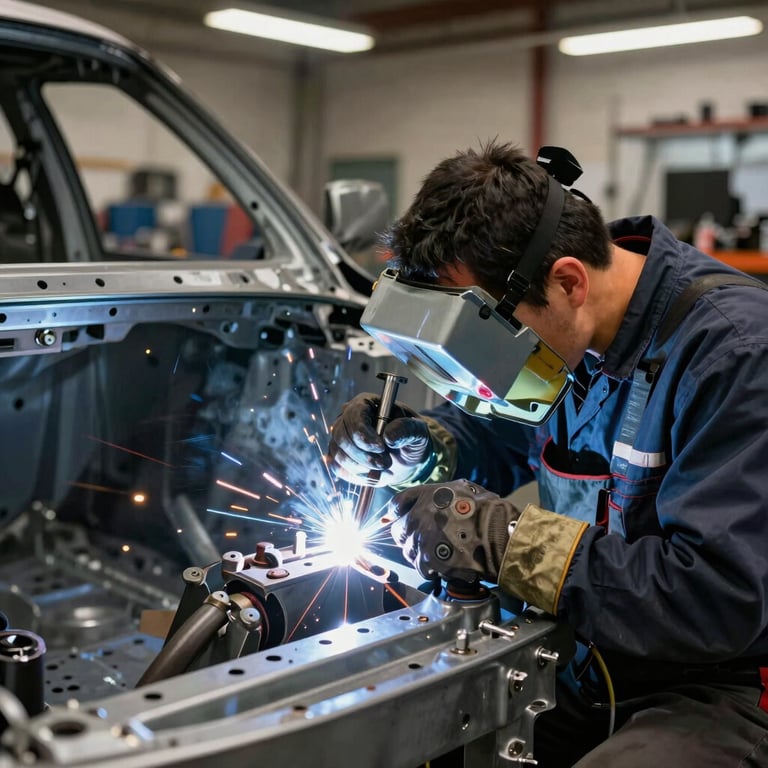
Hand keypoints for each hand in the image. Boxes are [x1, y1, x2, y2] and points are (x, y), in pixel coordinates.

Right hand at [327, 393, 434, 486]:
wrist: (406, 457)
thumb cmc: (411, 438)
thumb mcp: (418, 431)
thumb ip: (407, 429)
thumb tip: (388, 436)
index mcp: (367, 403)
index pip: (354, 414)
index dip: (364, 433)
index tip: (381, 448)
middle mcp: (348, 418)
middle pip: (342, 436)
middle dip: (364, 455)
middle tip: (386, 463)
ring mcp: (341, 438)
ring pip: (339, 454)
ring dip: (361, 467)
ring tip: (383, 468)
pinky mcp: (339, 456)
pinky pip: (338, 467)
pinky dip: (355, 475)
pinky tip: (373, 474)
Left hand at [389, 479, 519, 582]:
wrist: (497, 533)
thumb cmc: (487, 510)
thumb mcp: (464, 489)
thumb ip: (443, 495)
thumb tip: (438, 501)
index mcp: (426, 495)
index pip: (398, 503)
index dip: (398, 512)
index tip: (398, 517)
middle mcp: (418, 516)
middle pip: (398, 530)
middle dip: (408, 536)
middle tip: (422, 542)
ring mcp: (421, 539)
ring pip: (408, 551)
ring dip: (419, 554)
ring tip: (437, 556)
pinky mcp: (428, 560)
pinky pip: (421, 568)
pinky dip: (430, 569)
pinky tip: (442, 567)